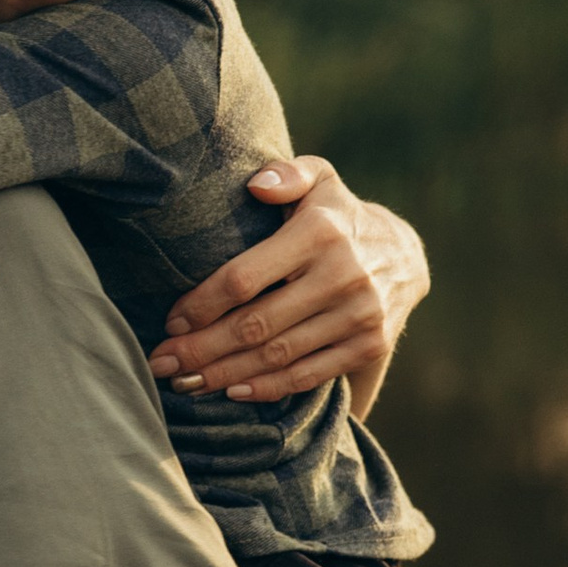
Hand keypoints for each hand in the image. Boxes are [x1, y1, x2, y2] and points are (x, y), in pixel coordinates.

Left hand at [154, 157, 429, 410]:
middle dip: (201, 349)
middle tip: (161, 363)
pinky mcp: (370, 345)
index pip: (245, 277)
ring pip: (278, 356)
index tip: (170, 320)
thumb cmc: (338, 215)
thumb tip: (256, 186)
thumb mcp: (320, 178)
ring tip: (185, 383)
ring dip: (225, 375)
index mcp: (320, 231)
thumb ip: (287, 174)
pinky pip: (309, 376)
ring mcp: (359, 314)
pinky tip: (232, 392)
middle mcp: (343, 274)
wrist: (406, 255)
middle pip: (255, 324)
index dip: (202, 304)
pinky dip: (268, 389)